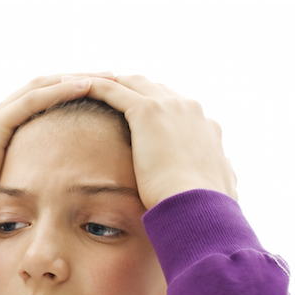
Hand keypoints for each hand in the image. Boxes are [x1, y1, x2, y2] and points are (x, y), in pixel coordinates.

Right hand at [0, 74, 112, 233]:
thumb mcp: (11, 189)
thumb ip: (28, 180)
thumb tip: (52, 194)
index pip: (40, 100)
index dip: (70, 93)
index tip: (103, 93)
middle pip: (43, 85)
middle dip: (78, 78)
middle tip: (111, 75)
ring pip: (41, 85)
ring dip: (75, 79)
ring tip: (107, 76)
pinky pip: (33, 100)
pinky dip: (61, 91)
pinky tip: (88, 87)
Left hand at [86, 75, 237, 209]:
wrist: (200, 208)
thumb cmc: (204, 212)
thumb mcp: (217, 194)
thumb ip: (217, 184)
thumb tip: (226, 191)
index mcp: (206, 128)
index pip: (176, 108)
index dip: (153, 109)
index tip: (134, 116)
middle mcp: (190, 110)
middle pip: (152, 88)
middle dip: (128, 89)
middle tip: (100, 94)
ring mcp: (170, 106)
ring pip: (130, 83)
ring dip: (104, 82)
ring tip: (77, 87)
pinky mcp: (147, 112)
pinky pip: (111, 90)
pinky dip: (90, 87)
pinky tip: (68, 90)